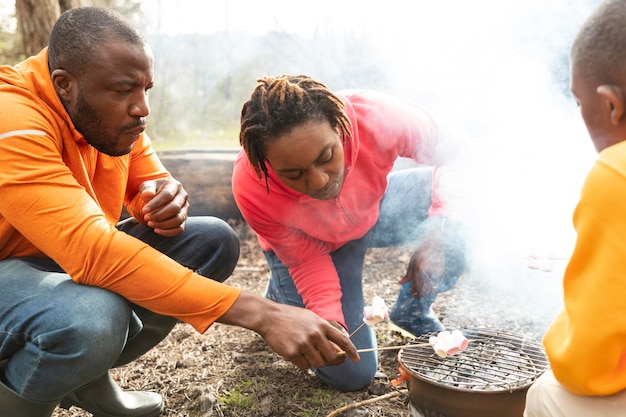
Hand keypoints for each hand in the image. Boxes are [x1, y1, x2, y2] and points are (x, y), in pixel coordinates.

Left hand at [139, 178, 188, 235]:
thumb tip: (147, 194)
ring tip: (150, 224)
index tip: (143, 211)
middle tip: (146, 218)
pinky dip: (168, 232)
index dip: (155, 204)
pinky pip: (180, 229)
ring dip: (163, 224)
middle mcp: (183, 197)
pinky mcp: (184, 219)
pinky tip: (156, 230)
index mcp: (175, 185)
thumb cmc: (152, 190)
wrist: (159, 196)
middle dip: (158, 215)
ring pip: (178, 220)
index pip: (167, 195)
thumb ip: (147, 188)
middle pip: (174, 208)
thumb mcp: (147, 186)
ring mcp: (185, 209)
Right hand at [218, 293, 359, 369]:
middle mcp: (315, 334)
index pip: (342, 340)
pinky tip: (295, 352)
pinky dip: (302, 363)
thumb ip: (325, 332)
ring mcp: (304, 344)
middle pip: (331, 356)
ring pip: (318, 363)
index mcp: (322, 324)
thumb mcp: (311, 319)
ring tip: (305, 351)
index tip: (356, 359)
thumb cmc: (292, 318)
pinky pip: (304, 366)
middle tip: (323, 358)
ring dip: (314, 361)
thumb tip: (338, 349)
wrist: (270, 317)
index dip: (351, 351)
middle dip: (329, 360)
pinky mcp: (292, 352)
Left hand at [399, 217, 447, 298]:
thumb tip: (400, 283)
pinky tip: (426, 287)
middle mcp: (428, 272)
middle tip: (414, 294)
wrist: (434, 244)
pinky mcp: (442, 274)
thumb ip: (407, 275)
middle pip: (424, 291)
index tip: (409, 290)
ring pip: (431, 290)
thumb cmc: (421, 253)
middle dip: (418, 295)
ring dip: (425, 293)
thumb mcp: (412, 262)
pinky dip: (431, 288)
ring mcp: (436, 274)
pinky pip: (436, 285)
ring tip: (419, 291)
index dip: (412, 291)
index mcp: (419, 269)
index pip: (416, 287)